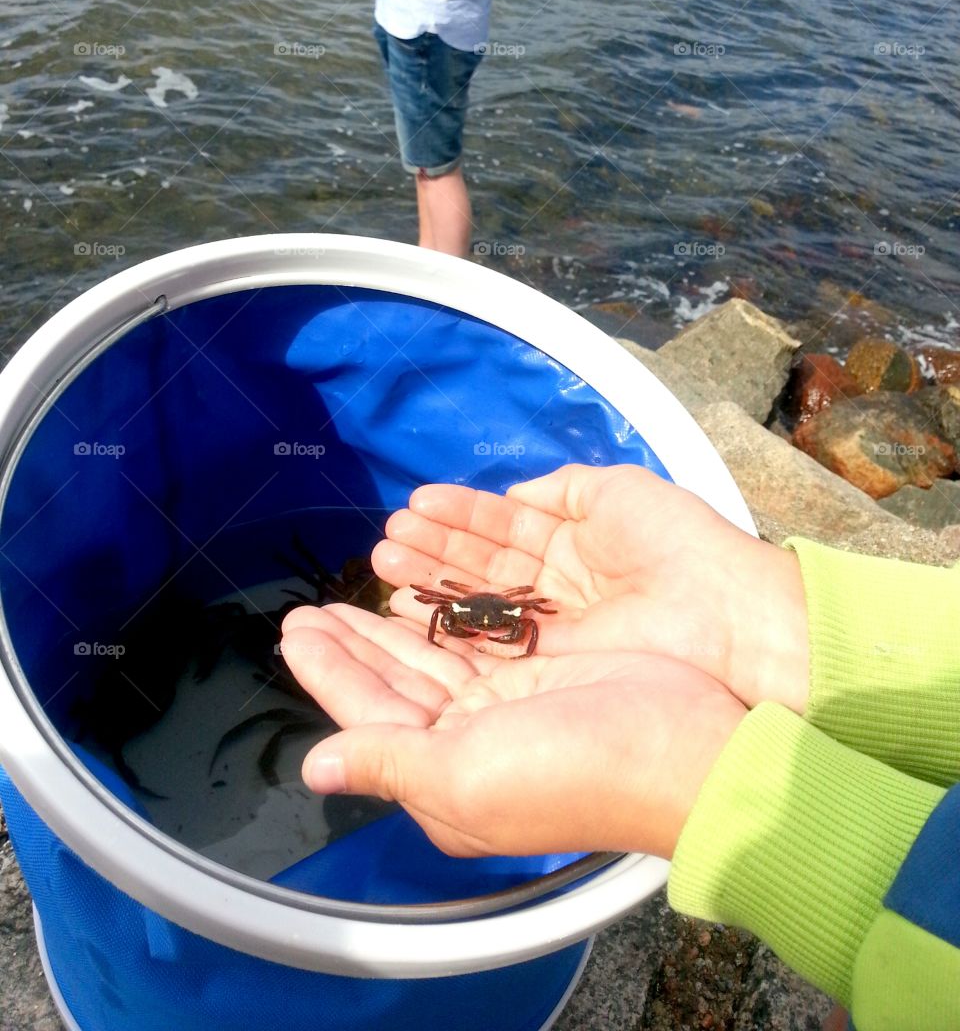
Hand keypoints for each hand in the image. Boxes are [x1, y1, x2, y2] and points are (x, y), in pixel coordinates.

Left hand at [280, 604, 745, 858]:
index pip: (364, 714)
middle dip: (351, 644)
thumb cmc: (573, 771)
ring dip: (391, 626)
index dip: (327, 671)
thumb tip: (315, 770)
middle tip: (312, 607)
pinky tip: (422, 595)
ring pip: (431, 658)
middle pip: (393, 683)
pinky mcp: (543, 675)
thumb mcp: (467, 776)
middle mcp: (466, 746)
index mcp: (440, 778)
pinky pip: (476, 639)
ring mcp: (506, 708)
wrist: (686, 752)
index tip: (293, 629)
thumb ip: (387, 762)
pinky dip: (445, 616)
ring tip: (356, 590)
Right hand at [374, 464, 809, 713]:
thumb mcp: (621, 491)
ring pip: (479, 603)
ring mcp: (553, 629)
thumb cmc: (683, 545)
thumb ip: (564, 490)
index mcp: (578, 540)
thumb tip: (517, 494)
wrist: (729, 619)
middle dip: (434, 549)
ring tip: (385, 560)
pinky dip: (453, 625)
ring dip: (432, 581)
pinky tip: (413, 606)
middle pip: (482, 566)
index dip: (460, 516)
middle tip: (385, 539)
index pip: (505, 527)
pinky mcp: (552, 667)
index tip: (415, 505)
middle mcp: (558, 586)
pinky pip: (491, 643)